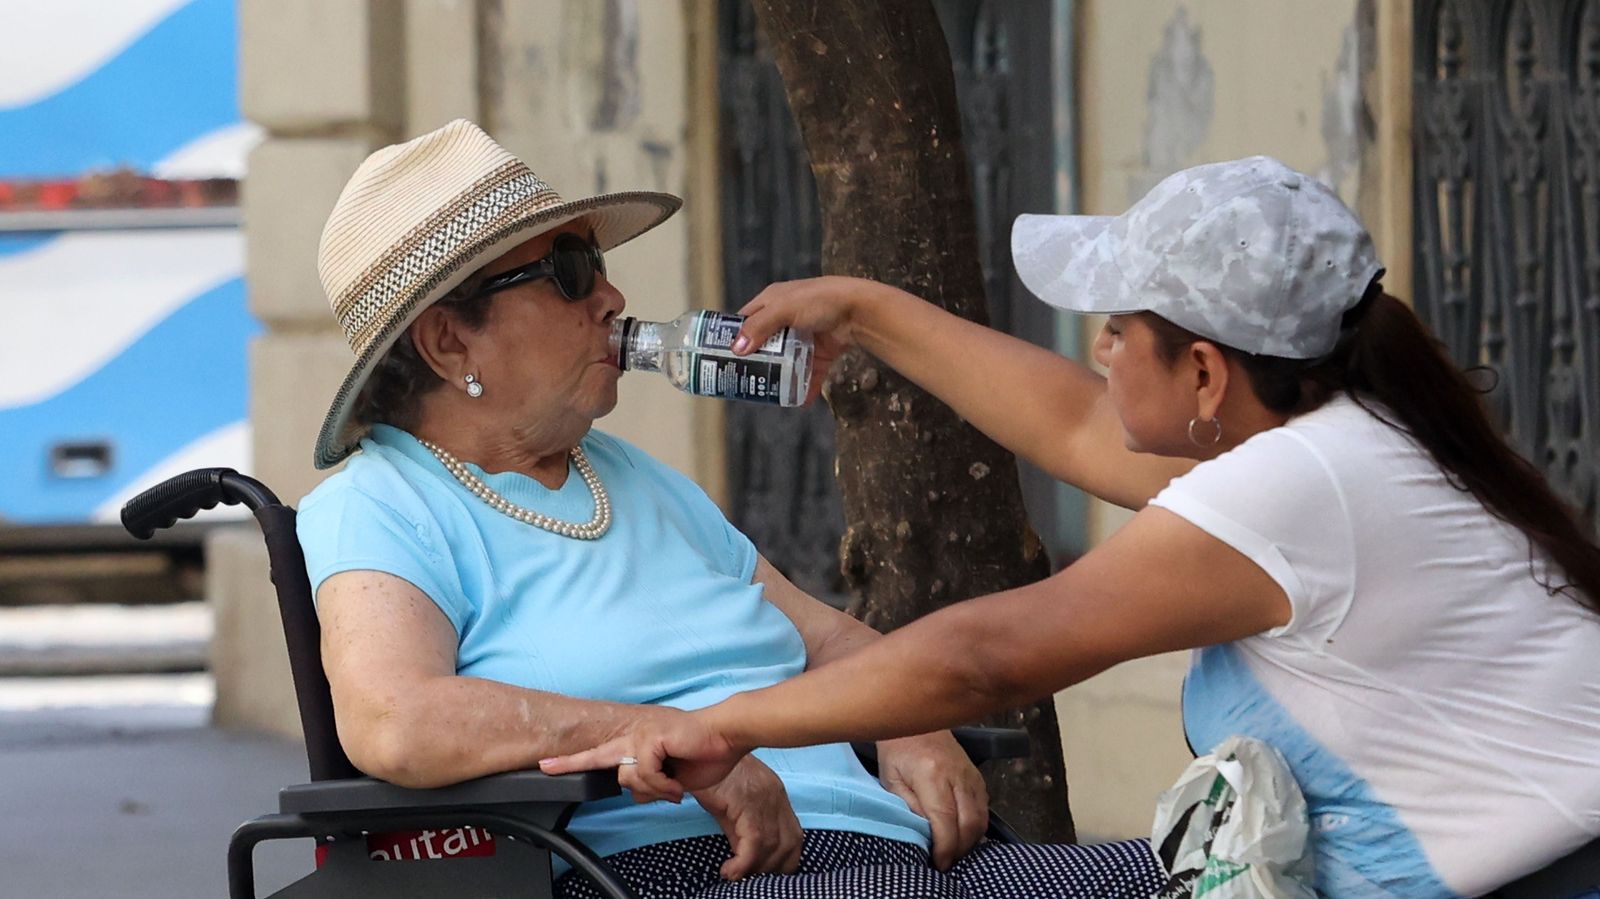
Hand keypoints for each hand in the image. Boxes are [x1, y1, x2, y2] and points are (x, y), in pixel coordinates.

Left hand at [539, 707, 744, 802]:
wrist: (726, 736)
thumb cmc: (706, 753)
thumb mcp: (674, 778)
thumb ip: (652, 784)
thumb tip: (639, 794)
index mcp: (640, 743)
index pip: (600, 754)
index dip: (573, 761)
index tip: (547, 764)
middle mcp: (635, 737)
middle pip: (599, 757)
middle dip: (572, 763)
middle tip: (547, 766)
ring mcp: (641, 736)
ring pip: (628, 777)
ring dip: (654, 789)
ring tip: (675, 785)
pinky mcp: (650, 739)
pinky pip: (646, 775)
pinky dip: (664, 786)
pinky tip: (678, 785)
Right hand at [693, 756, 802, 878]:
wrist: (697, 749)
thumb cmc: (709, 774)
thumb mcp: (730, 806)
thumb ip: (741, 830)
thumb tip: (745, 858)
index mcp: (776, 795)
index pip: (795, 837)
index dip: (784, 860)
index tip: (766, 872)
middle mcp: (776, 798)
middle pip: (790, 845)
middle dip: (772, 869)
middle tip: (749, 878)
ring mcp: (764, 801)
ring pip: (773, 849)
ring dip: (755, 870)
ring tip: (735, 876)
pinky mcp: (747, 806)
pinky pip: (755, 845)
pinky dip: (743, 865)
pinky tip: (729, 870)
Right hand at [733, 276, 883, 404]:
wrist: (860, 310)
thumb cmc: (820, 300)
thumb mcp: (784, 308)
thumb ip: (760, 327)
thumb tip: (736, 349)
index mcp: (774, 301)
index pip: (747, 319)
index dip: (735, 336)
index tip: (722, 355)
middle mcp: (787, 318)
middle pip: (765, 344)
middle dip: (755, 362)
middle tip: (740, 380)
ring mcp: (805, 337)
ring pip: (786, 362)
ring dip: (778, 378)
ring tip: (765, 394)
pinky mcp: (821, 353)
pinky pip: (809, 372)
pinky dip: (805, 387)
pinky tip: (798, 401)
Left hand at [875, 732, 988, 869]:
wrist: (916, 719)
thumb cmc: (897, 749)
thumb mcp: (891, 779)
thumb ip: (908, 807)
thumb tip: (926, 835)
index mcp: (932, 774)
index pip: (945, 820)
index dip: (945, 847)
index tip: (938, 864)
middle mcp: (957, 775)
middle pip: (969, 823)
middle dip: (959, 850)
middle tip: (945, 863)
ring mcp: (971, 775)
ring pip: (981, 818)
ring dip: (969, 841)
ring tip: (952, 852)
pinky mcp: (977, 776)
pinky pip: (983, 808)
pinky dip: (975, 827)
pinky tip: (961, 835)